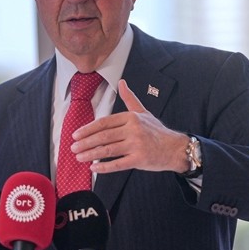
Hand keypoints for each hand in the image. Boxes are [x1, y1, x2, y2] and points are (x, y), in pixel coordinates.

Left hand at [72, 79, 190, 173]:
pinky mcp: (139, 160)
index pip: (104, 123)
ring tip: (79, 157)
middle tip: (73, 148)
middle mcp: (133, 130)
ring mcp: (136, 145)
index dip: (88, 129)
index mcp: (131, 117)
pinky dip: (104, 166)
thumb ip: (129, 98)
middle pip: (104, 136)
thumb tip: (121, 82)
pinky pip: (118, 164)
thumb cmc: (157, 131)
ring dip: (91, 154)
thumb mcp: (143, 112)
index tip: (76, 135)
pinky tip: (94, 167)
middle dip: (86, 142)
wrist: (175, 148)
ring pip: (108, 150)